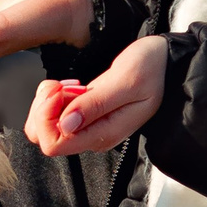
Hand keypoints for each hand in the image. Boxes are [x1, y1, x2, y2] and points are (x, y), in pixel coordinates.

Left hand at [26, 36, 166, 156]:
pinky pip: (54, 112)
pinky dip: (54, 95)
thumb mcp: (126, 82)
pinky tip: (71, 84)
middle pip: (44, 137)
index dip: (47, 118)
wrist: (164, 61)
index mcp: (103, 134)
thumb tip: (66, 124)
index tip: (58, 91)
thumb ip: (96, 105)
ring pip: (45, 125)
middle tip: (60, 85)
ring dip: (47, 100)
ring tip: (67, 83)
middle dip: (43, 109)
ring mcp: (86, 124)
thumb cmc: (152, 70)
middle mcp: (92, 134)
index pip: (54, 145)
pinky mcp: (83, 112)